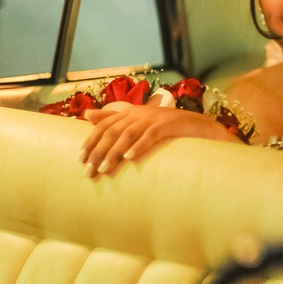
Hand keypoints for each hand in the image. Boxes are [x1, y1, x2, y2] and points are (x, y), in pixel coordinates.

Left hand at [79, 102, 237, 176]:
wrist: (201, 128)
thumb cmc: (168, 130)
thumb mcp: (140, 124)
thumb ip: (115, 118)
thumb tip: (87, 116)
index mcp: (131, 112)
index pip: (104, 125)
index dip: (91, 140)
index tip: (81, 158)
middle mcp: (140, 112)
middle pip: (113, 131)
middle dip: (99, 152)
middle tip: (90, 172)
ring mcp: (155, 117)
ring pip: (128, 134)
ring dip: (114, 153)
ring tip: (104, 169)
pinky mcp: (169, 124)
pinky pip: (151, 135)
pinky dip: (139, 146)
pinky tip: (130, 159)